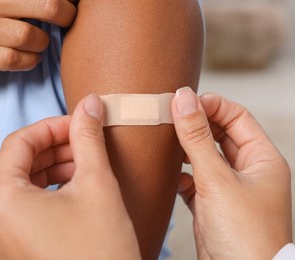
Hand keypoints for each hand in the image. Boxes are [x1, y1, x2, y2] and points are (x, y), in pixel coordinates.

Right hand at [0, 0, 75, 81]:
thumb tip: (61, 0)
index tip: (71, 3)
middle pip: (45, 4)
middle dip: (65, 14)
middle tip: (67, 21)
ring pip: (30, 35)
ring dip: (43, 43)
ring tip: (38, 44)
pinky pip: (16, 59)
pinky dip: (30, 61)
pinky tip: (29, 59)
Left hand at [0, 95, 140, 259]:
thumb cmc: (100, 251)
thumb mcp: (97, 184)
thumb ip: (88, 137)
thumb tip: (90, 105)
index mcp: (0, 199)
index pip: (20, 142)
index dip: (52, 126)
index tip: (78, 122)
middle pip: (20, 164)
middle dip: (55, 147)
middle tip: (85, 141)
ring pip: (23, 186)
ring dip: (54, 169)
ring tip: (85, 163)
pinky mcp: (12, 250)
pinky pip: (25, 208)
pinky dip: (48, 192)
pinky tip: (75, 188)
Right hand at [172, 87, 291, 258]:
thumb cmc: (245, 234)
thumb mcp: (217, 179)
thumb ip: (196, 137)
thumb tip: (183, 99)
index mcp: (262, 158)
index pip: (236, 116)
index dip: (210, 105)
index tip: (183, 102)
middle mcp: (248, 171)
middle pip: (218, 134)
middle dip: (194, 125)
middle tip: (168, 117)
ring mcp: (229, 189)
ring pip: (204, 157)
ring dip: (185, 150)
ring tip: (165, 142)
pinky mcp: (212, 205)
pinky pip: (195, 181)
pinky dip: (182, 176)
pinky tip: (172, 177)